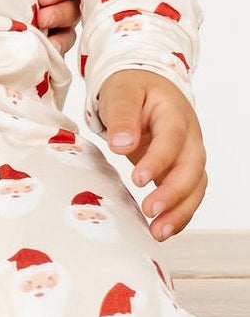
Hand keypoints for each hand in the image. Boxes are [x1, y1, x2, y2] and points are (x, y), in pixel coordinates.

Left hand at [98, 70, 206, 240]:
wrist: (143, 84)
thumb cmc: (132, 86)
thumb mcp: (121, 91)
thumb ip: (122, 115)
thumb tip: (121, 144)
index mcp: (174, 113)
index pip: (172, 139)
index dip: (159, 161)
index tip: (138, 179)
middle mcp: (189, 137)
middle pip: (191, 168)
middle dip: (173, 194)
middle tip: (151, 211)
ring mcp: (189, 154)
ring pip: (195, 187)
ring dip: (180, 211)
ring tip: (158, 232)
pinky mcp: (181, 169)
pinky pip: (188, 194)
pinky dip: (179, 213)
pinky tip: (163, 228)